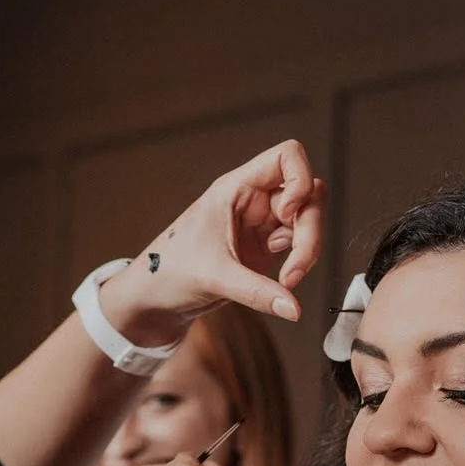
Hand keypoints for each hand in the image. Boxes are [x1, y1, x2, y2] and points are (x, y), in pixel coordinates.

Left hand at [98, 140, 325, 346]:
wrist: (154, 297)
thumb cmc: (170, 271)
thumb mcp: (214, 278)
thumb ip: (258, 293)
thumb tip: (294, 308)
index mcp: (236, 188)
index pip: (287, 156)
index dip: (300, 180)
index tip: (286, 214)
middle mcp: (253, 200)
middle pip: (307, 195)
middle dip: (309, 230)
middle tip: (295, 268)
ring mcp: (261, 223)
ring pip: (307, 220)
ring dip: (307, 249)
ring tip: (287, 281)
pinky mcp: (264, 247)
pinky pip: (298, 244)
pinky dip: (299, 262)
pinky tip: (281, 284)